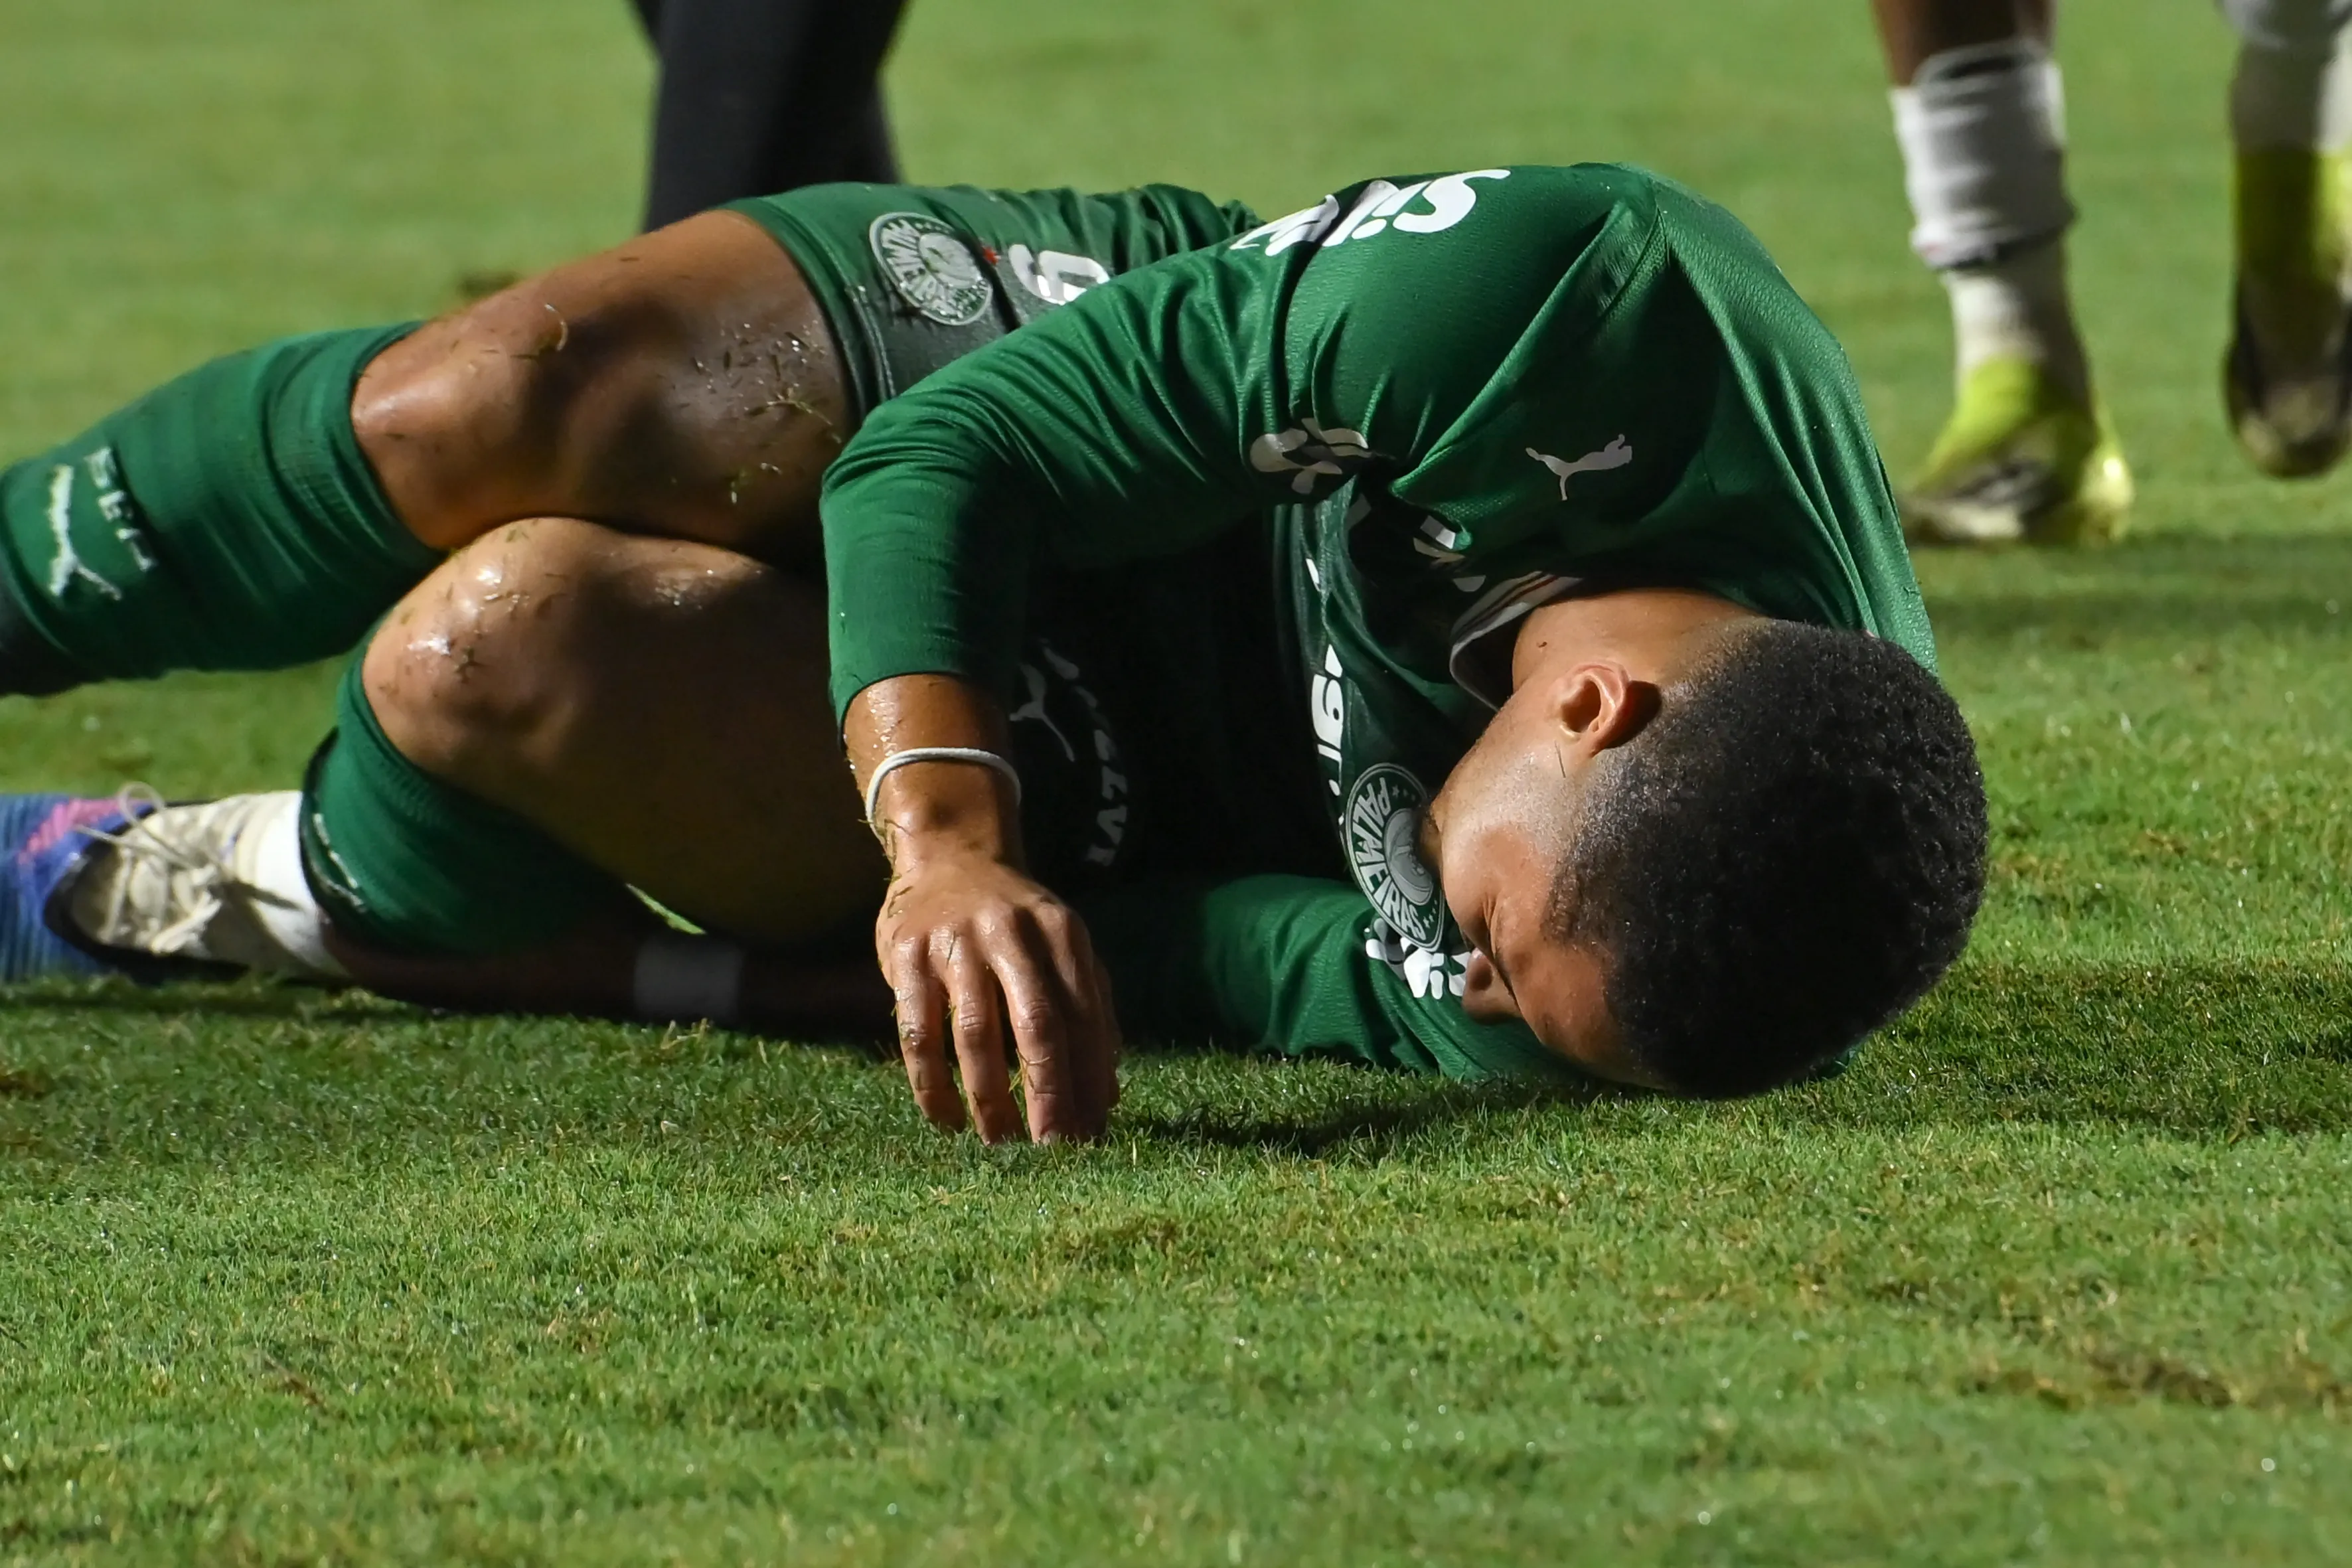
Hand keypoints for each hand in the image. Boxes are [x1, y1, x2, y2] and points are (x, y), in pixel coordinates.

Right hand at [875, 846, 1120, 1142]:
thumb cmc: (1018, 920)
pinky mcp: (907, 955)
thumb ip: (1091, 1012)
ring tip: (1002, 1142)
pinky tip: (947, 1120)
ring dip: (991, 1098)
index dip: (1090, 1078)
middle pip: (1038, 1025)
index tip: (1094, 1134)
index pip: (1084, 1017)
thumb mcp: (1064, 947)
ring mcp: (956, 941)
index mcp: (1061, 932)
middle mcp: (1012, 932)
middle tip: (1055, 1150)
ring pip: (976, 1035)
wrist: (950, 856)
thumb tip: (1109, 1097)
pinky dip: (932, 1085)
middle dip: (1050, 1094)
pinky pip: (919, 1034)